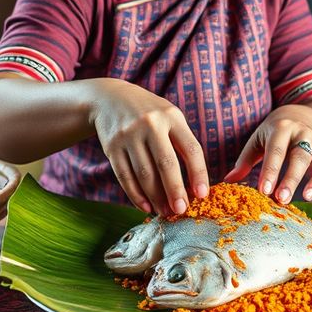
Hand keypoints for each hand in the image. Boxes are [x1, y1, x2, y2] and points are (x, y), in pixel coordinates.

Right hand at [90, 80, 208, 215]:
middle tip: (181, 211)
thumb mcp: (169, 116)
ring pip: (144, 174)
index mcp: (171, 116)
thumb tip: (194, 184)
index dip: (198, 174)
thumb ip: (182, 143)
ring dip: (156, 197)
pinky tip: (146, 206)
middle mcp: (150, 124)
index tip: (202, 195)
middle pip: (165, 163)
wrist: (109, 98)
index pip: (191, 149)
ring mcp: (129, 135)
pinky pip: (125, 176)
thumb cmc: (149, 114)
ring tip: (165, 212)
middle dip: (175, 190)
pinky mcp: (112, 147)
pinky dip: (136, 195)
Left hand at [224, 104, 311, 203]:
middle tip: (280, 199)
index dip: (270, 171)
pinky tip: (309, 196)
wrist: (300, 116)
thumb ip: (244, 161)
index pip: (275, 151)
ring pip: (310, 160)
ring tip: (295, 199)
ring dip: (303, 181)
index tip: (264, 191)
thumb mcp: (258, 141)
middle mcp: (299, 131)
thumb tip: (228, 181)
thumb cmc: (273, 134)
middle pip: (297, 155)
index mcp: (280, 127)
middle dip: (289, 178)